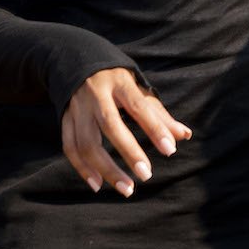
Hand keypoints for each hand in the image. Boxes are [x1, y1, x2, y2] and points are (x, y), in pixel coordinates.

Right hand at [61, 67, 191, 196]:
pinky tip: (98, 185)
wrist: (75, 60)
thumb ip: (159, 114)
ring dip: (106, 168)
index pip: (138, 106)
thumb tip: (184, 135)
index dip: (154, 128)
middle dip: (129, 152)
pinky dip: (82, 168)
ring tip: (126, 188)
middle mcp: (95, 93)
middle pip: (110, 124)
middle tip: (147, 176)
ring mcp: (77, 107)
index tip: (170, 150)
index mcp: (119, 82)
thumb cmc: (115, 80)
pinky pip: (70, 146)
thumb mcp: (137, 88)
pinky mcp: (64, 118)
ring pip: (86, 141)